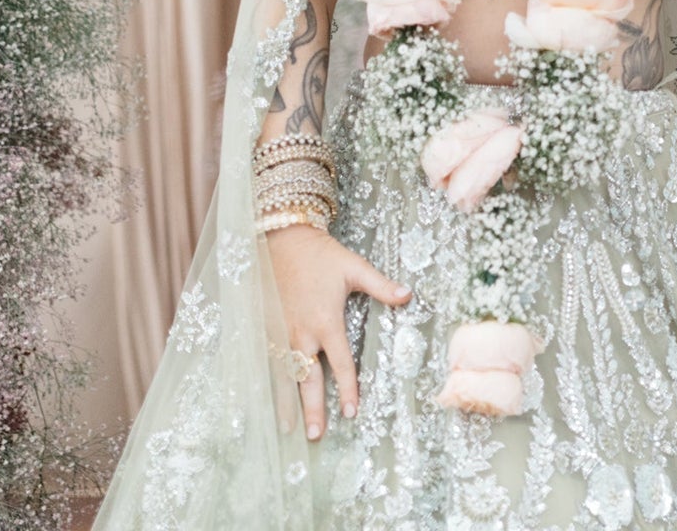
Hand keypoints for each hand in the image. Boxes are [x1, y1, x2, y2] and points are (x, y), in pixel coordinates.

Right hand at [268, 224, 410, 440]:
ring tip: (287, 429)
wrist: (281, 241)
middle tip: (316, 436)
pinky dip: (267, 384)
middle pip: (309, 379)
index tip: (352, 412)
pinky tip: (267, 402)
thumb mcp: (355, 267)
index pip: (341, 363)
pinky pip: (267, 362)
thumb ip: (382, 285)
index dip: (348, 388)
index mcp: (326, 322)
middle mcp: (301, 334)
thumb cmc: (321, 255)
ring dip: (286, 403)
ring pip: (285, 376)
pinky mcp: (267, 329)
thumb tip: (409, 296)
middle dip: (313, 408)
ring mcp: (281, 333)